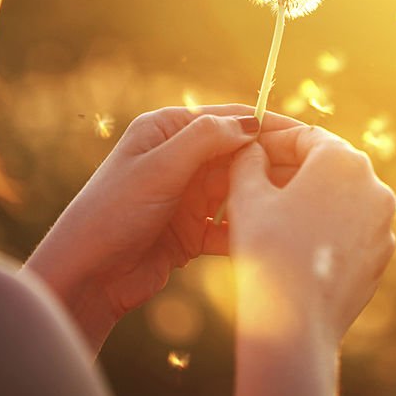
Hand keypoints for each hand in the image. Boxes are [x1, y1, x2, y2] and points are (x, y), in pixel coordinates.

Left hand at [24, 104, 300, 352]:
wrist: (85, 278)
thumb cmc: (111, 214)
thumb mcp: (158, 169)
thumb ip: (205, 140)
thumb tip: (252, 122)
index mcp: (166, 130)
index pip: (229, 118)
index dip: (267, 125)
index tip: (305, 135)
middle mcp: (179, 159)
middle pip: (239, 155)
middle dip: (271, 164)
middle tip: (309, 174)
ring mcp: (186, 196)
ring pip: (238, 190)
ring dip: (261, 198)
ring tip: (294, 206)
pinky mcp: (190, 233)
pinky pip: (228, 226)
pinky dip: (245, 230)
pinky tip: (265, 237)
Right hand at [229, 126, 395, 395]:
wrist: (296, 322)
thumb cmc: (269, 250)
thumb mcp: (247, 195)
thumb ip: (248, 161)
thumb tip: (252, 149)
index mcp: (343, 160)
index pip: (305, 136)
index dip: (273, 141)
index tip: (250, 150)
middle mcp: (374, 185)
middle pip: (327, 165)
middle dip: (290, 169)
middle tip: (255, 179)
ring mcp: (383, 222)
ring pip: (340, 197)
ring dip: (308, 198)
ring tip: (271, 212)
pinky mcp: (381, 254)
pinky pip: (350, 228)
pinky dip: (325, 226)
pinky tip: (295, 241)